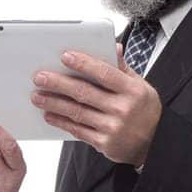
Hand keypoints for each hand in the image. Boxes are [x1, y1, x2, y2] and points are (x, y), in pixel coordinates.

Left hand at [30, 45, 162, 165]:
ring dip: (54, 103)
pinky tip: (49, 114)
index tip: (65, 56)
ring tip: (37, 96)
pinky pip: (78, 130)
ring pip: (77, 112)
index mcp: (132, 90)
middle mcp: (122, 108)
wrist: (154, 143)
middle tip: (40, 77)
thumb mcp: (141, 86)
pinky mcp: (103, 143)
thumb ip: (123, 68)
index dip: (83, 64)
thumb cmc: (145, 111)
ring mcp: (112, 127)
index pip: (104, 73)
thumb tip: (113, 47)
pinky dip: (61, 121)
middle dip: (59, 84)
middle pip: (84, 93)